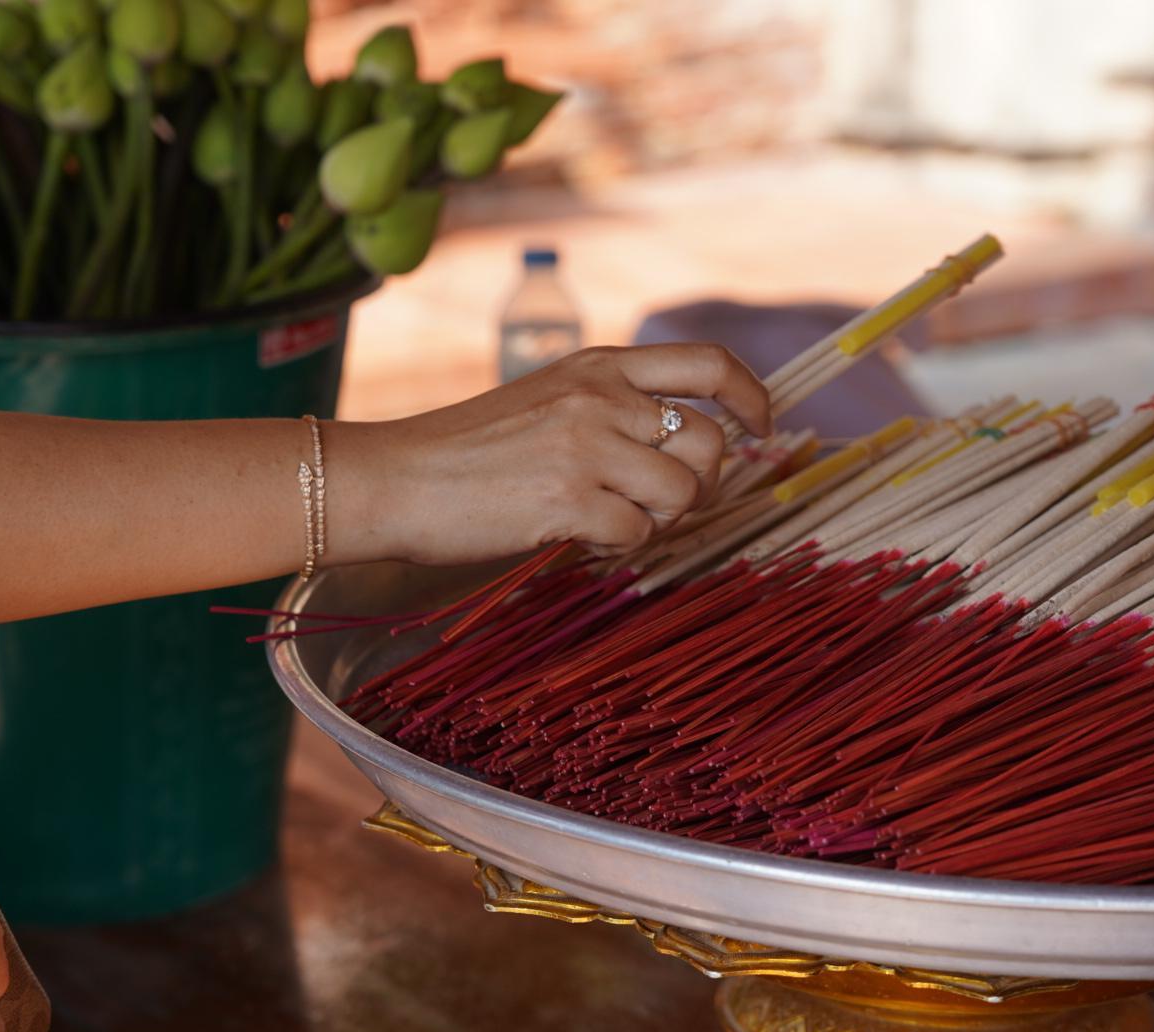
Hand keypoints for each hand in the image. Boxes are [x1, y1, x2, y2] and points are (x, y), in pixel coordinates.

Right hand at [343, 343, 771, 563]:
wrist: (392, 479)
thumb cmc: (464, 451)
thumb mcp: (545, 400)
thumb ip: (611, 411)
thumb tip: (686, 452)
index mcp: (598, 366)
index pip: (708, 363)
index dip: (751, 397)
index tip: (762, 427)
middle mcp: (600, 397)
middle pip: (709, 443)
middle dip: (700, 486)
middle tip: (661, 506)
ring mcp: (585, 446)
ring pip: (681, 493)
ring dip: (657, 521)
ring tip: (607, 522)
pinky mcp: (568, 499)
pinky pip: (637, 534)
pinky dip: (616, 547)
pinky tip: (576, 537)